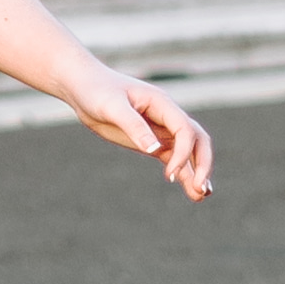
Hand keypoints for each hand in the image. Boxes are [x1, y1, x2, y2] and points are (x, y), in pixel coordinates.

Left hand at [68, 63, 211, 203]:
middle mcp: (166, 116)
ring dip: (197, 171)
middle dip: (202, 163)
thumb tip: (154, 149)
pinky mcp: (151, 141)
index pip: (185, 129)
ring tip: (201, 196)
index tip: (170, 175)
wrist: (82, 87)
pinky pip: (173, 158)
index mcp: (161, 103)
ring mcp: (160, 130)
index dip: (184, 153)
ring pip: (188, 152)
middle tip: (201, 188)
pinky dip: (184, 173)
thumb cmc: (96, 90)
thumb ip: (133, 126)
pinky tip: (191, 191)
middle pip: (197, 139)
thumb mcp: (111, 106)